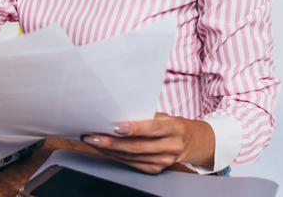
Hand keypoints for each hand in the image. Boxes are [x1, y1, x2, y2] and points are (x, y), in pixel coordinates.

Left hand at [81, 113, 214, 173]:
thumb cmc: (170, 123)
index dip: (134, 128)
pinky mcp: (156, 169)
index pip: (153, 128)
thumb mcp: (163, 115)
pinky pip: (132, 164)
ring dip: (109, 150)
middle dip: (113, 142)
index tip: (116, 127)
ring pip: (133, 157)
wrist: (189, 142)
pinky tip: (104, 149)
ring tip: (92, 141)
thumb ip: (144, 116)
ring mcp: (164, 161)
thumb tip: (115, 113)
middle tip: (93, 136)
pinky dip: (116, 156)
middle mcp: (171, 146)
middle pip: (139, 146)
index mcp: (174, 128)